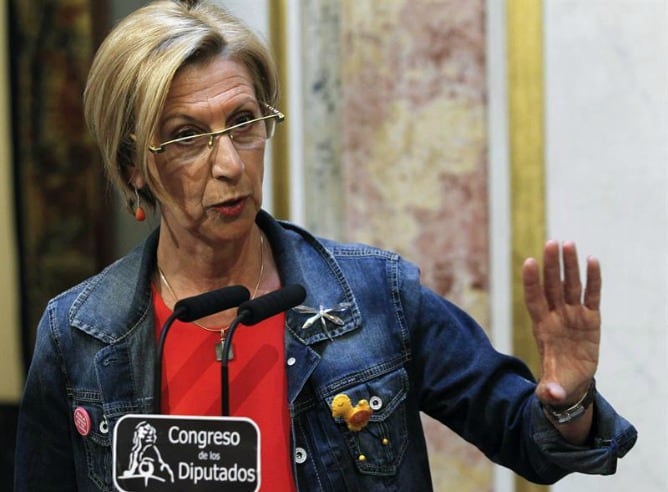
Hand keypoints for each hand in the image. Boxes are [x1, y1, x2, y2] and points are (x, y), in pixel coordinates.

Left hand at [522, 240, 600, 406]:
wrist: (572, 382)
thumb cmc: (557, 380)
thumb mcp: (552, 388)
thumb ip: (550, 389)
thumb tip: (549, 396)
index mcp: (542, 328)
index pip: (534, 299)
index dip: (531, 282)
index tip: (528, 262)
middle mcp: (556, 316)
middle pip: (552, 286)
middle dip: (551, 265)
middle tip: (551, 243)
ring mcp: (573, 315)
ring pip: (570, 285)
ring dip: (570, 265)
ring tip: (568, 244)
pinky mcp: (591, 319)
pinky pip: (592, 295)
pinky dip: (593, 279)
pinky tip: (593, 260)